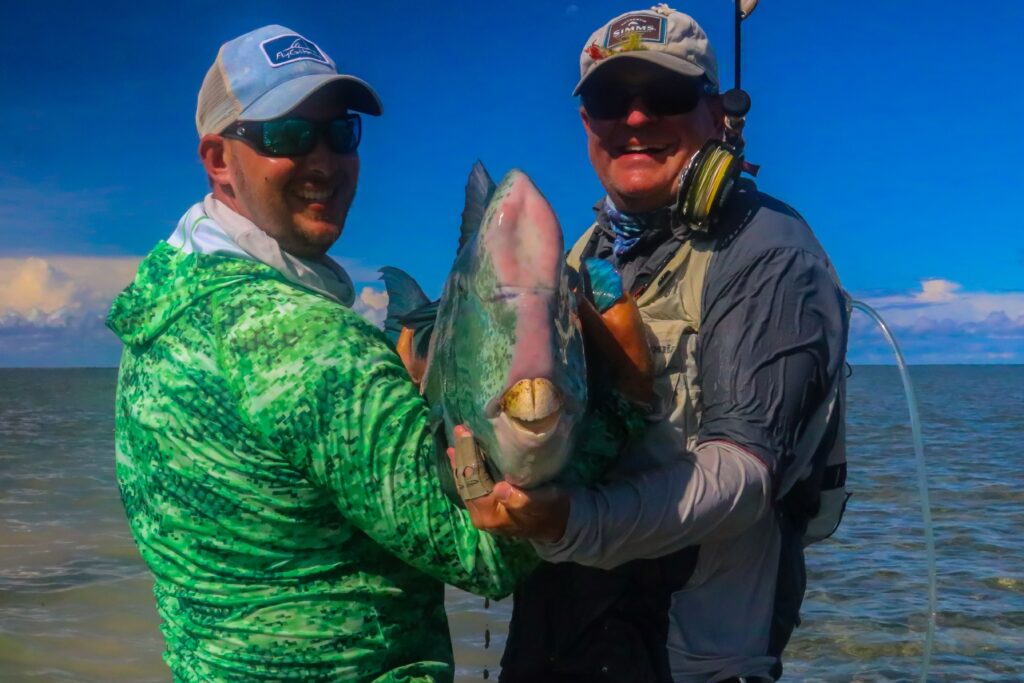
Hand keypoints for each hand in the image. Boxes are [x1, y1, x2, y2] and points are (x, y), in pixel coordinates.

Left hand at [447, 425, 569, 542]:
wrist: (559, 522)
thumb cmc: (550, 510)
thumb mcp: (540, 504)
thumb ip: (519, 500)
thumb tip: (500, 489)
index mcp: (490, 515)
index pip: (473, 483)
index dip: (468, 458)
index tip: (465, 435)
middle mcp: (481, 515)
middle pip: (465, 482)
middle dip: (461, 457)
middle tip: (458, 431)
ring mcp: (483, 511)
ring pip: (467, 483)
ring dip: (462, 461)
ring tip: (457, 440)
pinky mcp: (488, 504)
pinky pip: (473, 484)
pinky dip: (469, 468)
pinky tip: (465, 455)